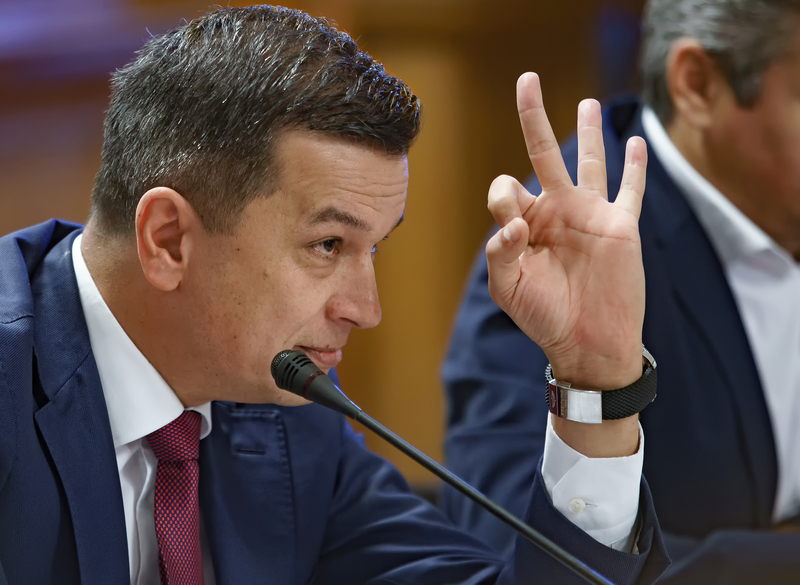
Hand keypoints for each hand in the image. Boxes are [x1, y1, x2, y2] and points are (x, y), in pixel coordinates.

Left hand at [486, 73, 646, 390]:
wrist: (589, 344)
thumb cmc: (544, 318)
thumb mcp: (509, 288)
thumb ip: (500, 253)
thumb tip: (512, 221)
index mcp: (524, 224)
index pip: (505, 189)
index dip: (504, 200)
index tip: (516, 232)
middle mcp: (555, 212)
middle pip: (543, 154)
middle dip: (533, 117)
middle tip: (527, 80)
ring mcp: (589, 216)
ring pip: (588, 162)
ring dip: (588, 131)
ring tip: (586, 102)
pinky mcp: (620, 226)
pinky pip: (629, 190)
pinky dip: (635, 167)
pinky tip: (635, 142)